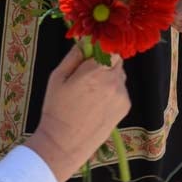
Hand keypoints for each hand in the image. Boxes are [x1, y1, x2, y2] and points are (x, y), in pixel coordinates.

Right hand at [26, 46, 129, 181]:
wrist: (64, 142)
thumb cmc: (56, 109)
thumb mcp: (58, 77)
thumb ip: (74, 55)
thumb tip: (85, 39)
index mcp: (95, 70)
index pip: (110, 46)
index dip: (101, 49)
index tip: (91, 54)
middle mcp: (113, 80)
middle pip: (117, 59)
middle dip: (105, 62)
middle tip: (87, 76)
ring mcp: (122, 94)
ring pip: (119, 75)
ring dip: (109, 77)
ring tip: (91, 93)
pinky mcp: (125, 107)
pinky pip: (121, 90)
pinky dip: (113, 92)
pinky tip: (97, 104)